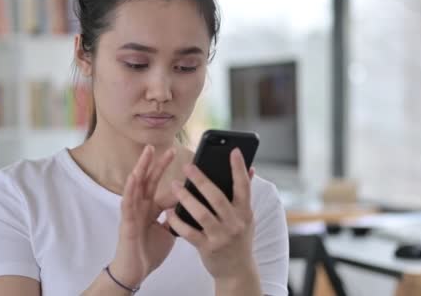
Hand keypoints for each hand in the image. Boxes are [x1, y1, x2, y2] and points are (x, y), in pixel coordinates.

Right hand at [109, 145, 176, 287]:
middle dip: (154, 162)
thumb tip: (187, 203)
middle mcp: (140, 206)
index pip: (159, 184)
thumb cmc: (149, 251)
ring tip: (147, 152)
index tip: (177, 155)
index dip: (167, 170)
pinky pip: (127, 203)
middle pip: (147, 180)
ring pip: (136, 185)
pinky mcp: (127, 222)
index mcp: (150, 208)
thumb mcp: (168, 230)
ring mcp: (133, 213)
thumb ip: (174, 216)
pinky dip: (130, 189)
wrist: (136, 271)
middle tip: (160, 145)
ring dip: (141, 168)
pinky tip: (133, 177)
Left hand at [166, 148, 256, 280]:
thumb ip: (245, 194)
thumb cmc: (239, 238)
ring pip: (201, 213)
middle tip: (187, 166)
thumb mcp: (247, 217)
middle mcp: (235, 223)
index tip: (233, 150)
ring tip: (174, 186)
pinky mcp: (207, 248)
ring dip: (185, 198)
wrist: (237, 270)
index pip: (244, 186)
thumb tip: (251, 168)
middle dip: (201, 180)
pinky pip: (189, 233)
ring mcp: (221, 236)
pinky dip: (177, 222)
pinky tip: (168, 211)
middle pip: (217, 197)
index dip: (239, 168)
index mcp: (245, 212)